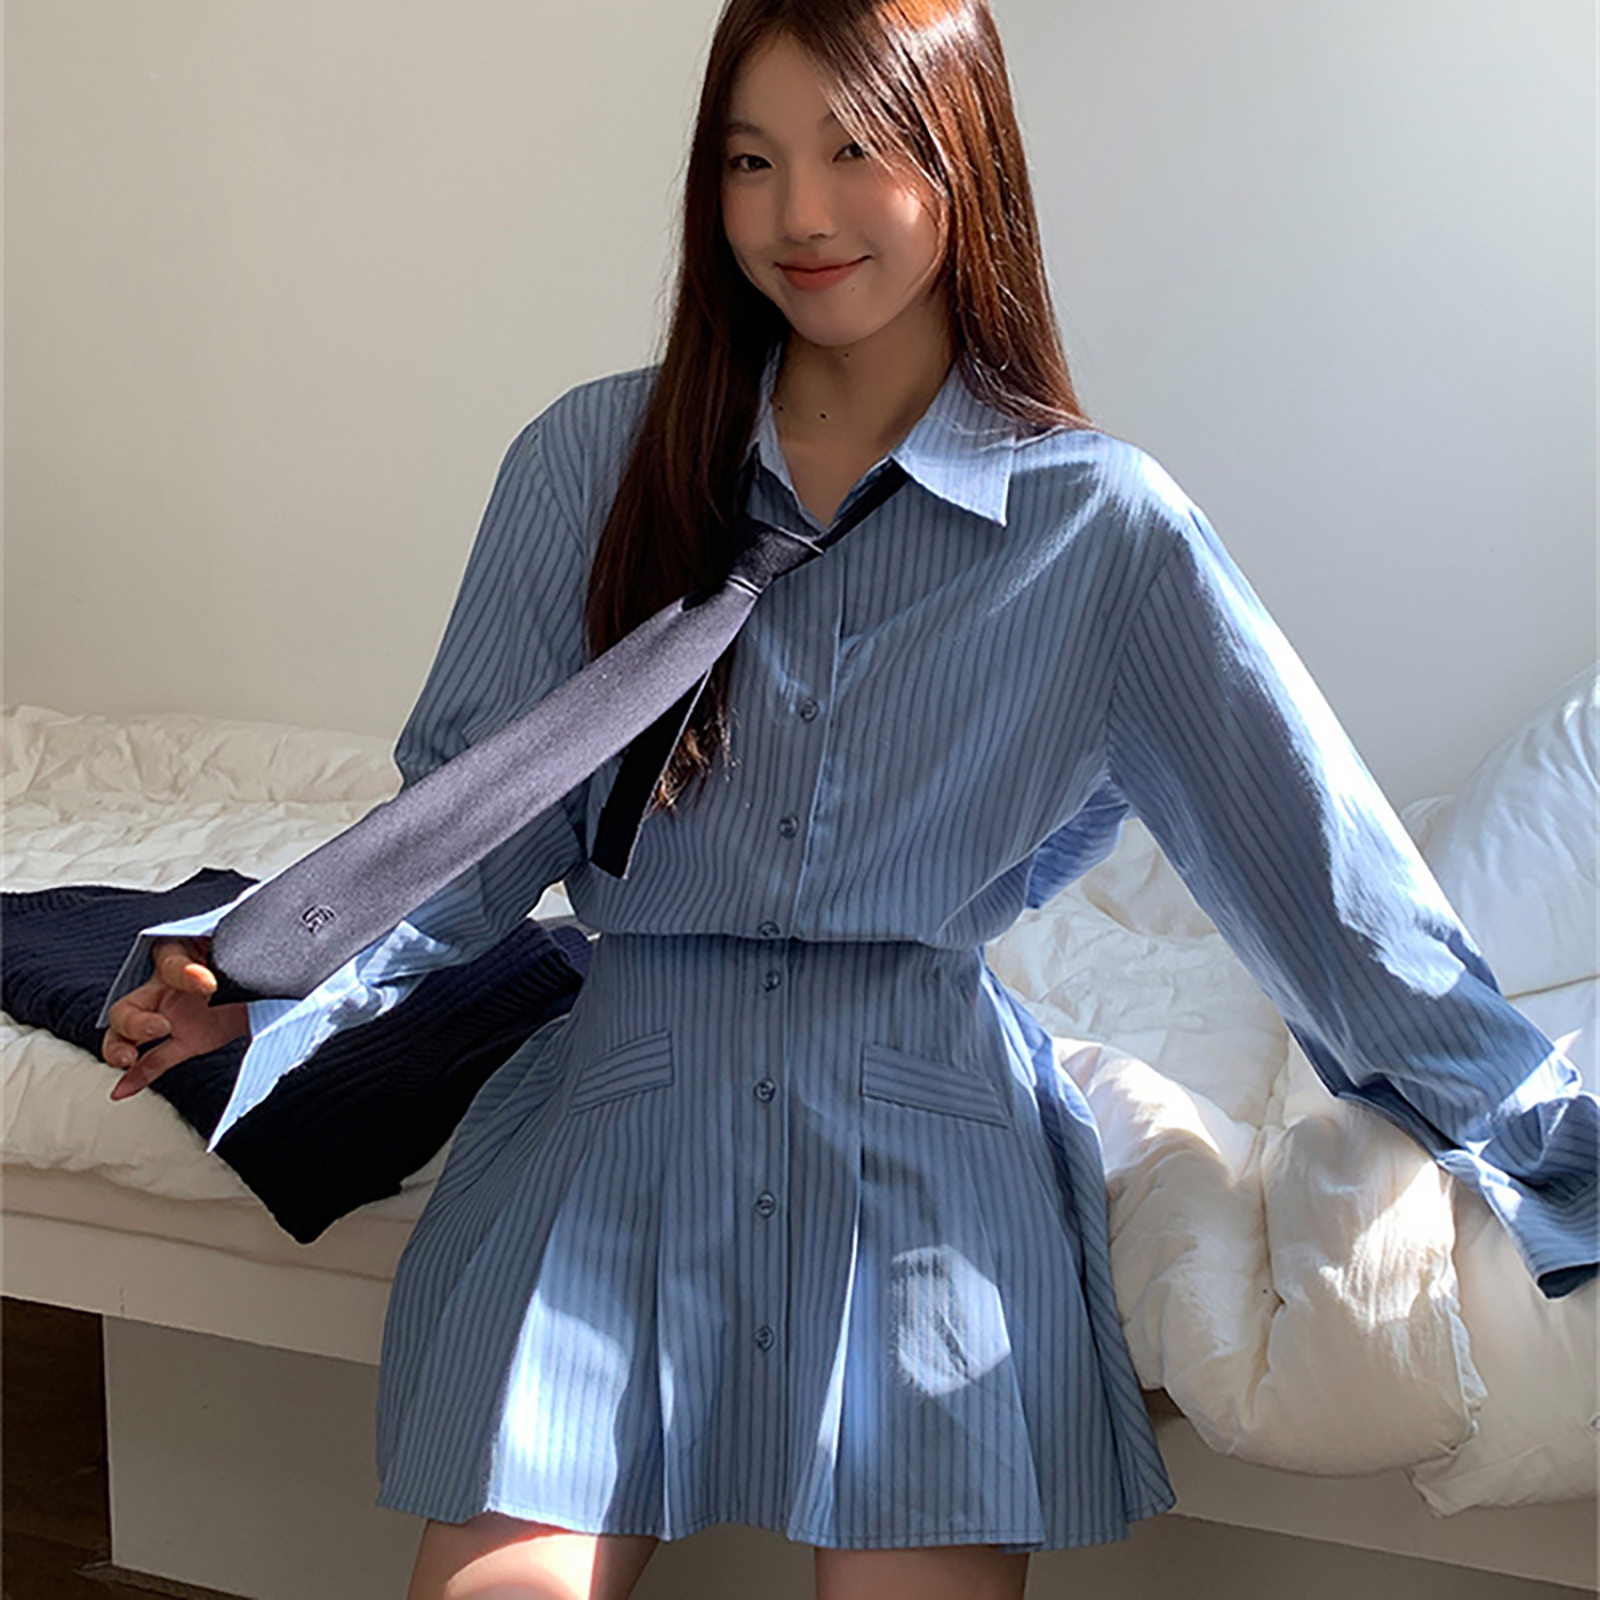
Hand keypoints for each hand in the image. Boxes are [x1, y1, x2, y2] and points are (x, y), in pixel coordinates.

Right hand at [100, 937, 248, 1099]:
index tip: (208, 983)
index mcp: (179, 954)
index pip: (170, 962)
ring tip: (127, 1058)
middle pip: (129, 1005)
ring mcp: (171, 1016)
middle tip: (162, 1026)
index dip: (184, 973)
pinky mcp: (187, 1040)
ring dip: (121, 1048)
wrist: (266, 975)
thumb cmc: (246, 953)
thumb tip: (244, 964)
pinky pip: (154, 1059)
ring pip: (127, 1035)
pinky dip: (137, 1076)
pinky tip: (122, 1090)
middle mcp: (166, 988)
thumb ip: (234, 956)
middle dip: (137, 1020)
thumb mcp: (237, 947)